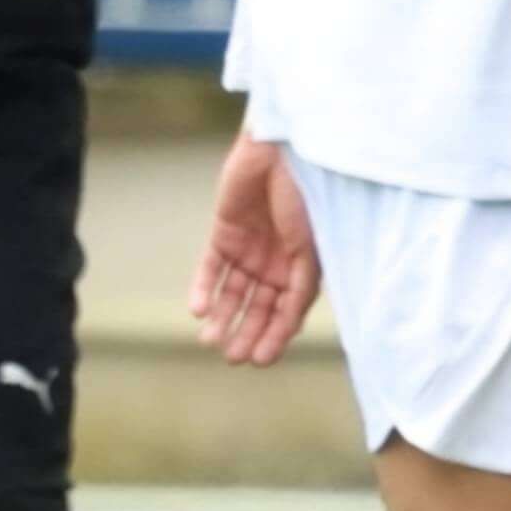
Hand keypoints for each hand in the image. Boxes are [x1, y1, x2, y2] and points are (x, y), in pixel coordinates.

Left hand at [189, 133, 317, 365]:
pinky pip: (211, 268)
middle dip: (247, 332)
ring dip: (223, 317)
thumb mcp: (311, 247)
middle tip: (233, 357)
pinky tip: (198, 310)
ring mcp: (250, 248)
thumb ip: (301, 285)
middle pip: (259, 307)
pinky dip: (204, 289)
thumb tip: (290, 327)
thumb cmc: (308, 195)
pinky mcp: (224, 232)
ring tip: (210, 340)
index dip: (275, 336)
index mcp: (303, 268)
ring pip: (233, 292)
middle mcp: (277, 262)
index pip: (287, 312)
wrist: (283, 150)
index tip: (260, 359)